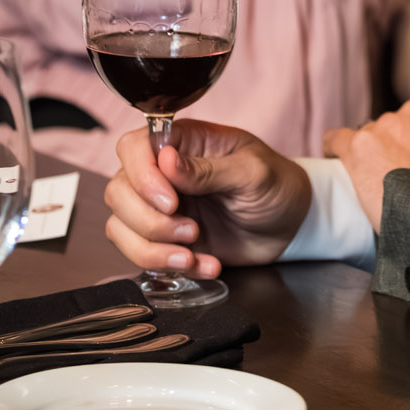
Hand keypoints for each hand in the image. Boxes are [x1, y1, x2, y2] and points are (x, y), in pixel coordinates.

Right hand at [104, 121, 311, 279]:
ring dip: (152, 249)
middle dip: (148, 220)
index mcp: (182, 142)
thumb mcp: (252, 172)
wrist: (291, 226)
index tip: (171, 201)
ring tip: (194, 254)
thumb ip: (209, 169)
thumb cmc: (276, 184)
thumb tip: (165, 160)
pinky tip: (206, 265)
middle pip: (118, 191)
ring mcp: (159, 208)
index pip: (133, 147)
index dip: (141, 175)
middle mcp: (162, 173)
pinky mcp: (164, 240)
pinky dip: (168, 266)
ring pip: (120, 227)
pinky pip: (140, 255)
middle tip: (191, 230)